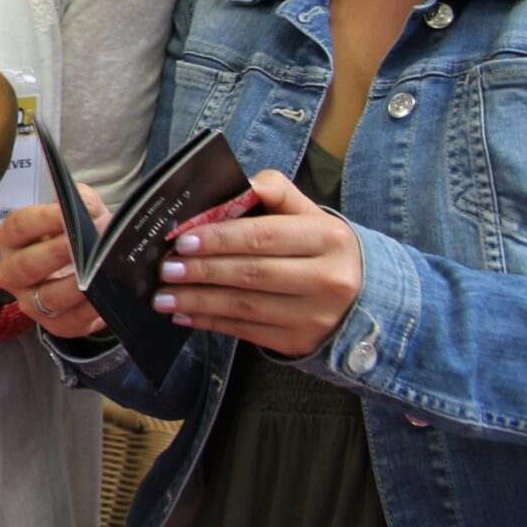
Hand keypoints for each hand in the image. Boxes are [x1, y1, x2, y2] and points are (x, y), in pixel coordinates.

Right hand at [0, 186, 111, 339]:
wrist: (85, 270)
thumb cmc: (76, 236)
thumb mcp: (80, 212)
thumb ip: (83, 202)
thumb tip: (89, 208)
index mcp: (12, 239)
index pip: (19, 226)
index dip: (42, 219)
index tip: (67, 213)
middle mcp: (12, 272)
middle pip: (26, 266)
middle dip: (54, 254)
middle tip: (78, 244)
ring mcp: (30, 302)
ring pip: (46, 299)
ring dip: (72, 286)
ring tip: (95, 274)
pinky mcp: (54, 324)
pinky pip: (69, 322)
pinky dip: (88, 312)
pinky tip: (103, 298)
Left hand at [154, 168, 362, 357]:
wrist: (364, 296)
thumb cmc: (321, 247)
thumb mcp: (309, 214)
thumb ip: (274, 192)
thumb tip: (237, 184)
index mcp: (328, 239)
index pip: (263, 236)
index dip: (219, 239)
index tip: (182, 241)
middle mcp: (328, 279)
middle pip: (251, 273)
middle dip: (202, 271)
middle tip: (165, 268)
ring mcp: (315, 316)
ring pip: (245, 306)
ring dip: (197, 301)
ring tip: (162, 296)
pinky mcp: (300, 342)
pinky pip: (246, 331)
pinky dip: (210, 322)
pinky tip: (184, 314)